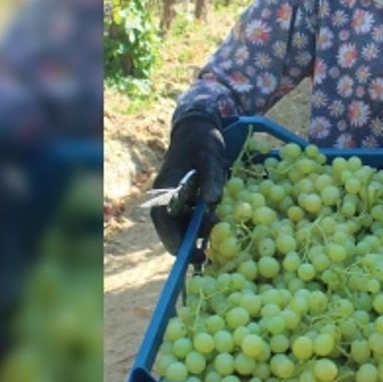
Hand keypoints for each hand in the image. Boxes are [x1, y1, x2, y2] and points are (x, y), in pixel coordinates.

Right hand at [151, 115, 228, 258]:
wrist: (198, 127)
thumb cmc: (202, 140)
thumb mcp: (210, 156)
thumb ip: (211, 178)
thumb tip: (211, 202)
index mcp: (165, 188)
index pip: (164, 220)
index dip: (175, 240)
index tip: (191, 254)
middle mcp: (165, 197)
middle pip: (172, 228)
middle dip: (189, 241)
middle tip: (210, 253)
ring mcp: (173, 198)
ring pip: (181, 225)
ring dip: (197, 233)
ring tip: (218, 235)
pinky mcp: (183, 198)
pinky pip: (188, 217)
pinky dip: (200, 224)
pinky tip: (217, 224)